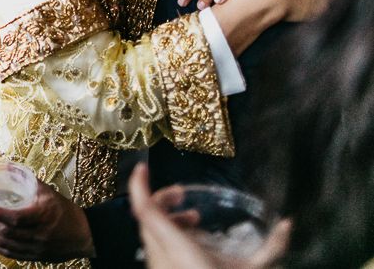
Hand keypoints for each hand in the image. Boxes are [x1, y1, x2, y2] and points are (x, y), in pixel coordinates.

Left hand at [0, 179, 94, 260]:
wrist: (82, 234)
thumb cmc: (64, 209)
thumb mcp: (48, 192)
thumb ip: (27, 180)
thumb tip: (7, 166)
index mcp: (43, 216)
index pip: (16, 218)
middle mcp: (38, 235)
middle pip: (7, 232)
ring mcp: (36, 248)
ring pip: (6, 245)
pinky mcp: (34, 256)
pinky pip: (11, 254)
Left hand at [129, 163, 290, 268]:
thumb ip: (273, 249)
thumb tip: (289, 225)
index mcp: (179, 250)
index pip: (145, 210)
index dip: (138, 186)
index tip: (142, 167)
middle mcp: (162, 258)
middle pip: (147, 217)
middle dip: (162, 199)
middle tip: (182, 195)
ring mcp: (158, 268)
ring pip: (149, 233)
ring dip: (166, 219)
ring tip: (192, 221)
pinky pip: (155, 249)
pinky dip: (167, 236)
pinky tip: (190, 242)